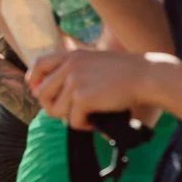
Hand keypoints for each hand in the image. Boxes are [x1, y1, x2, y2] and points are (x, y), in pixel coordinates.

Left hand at [26, 48, 151, 127]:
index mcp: (71, 55)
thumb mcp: (94, 61)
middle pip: (41, 94)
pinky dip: (82, 126)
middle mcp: (69, 66)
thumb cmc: (125, 73)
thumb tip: (46, 92)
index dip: (33, 80)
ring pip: (55, 110)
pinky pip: (72, 121)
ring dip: (68, 118)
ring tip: (85, 117)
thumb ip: (73, 70)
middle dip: (52, 107)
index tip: (37, 92)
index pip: (39, 65)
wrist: (148, 76)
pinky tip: (93, 123)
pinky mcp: (83, 98)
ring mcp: (75, 81)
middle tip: (67, 114)